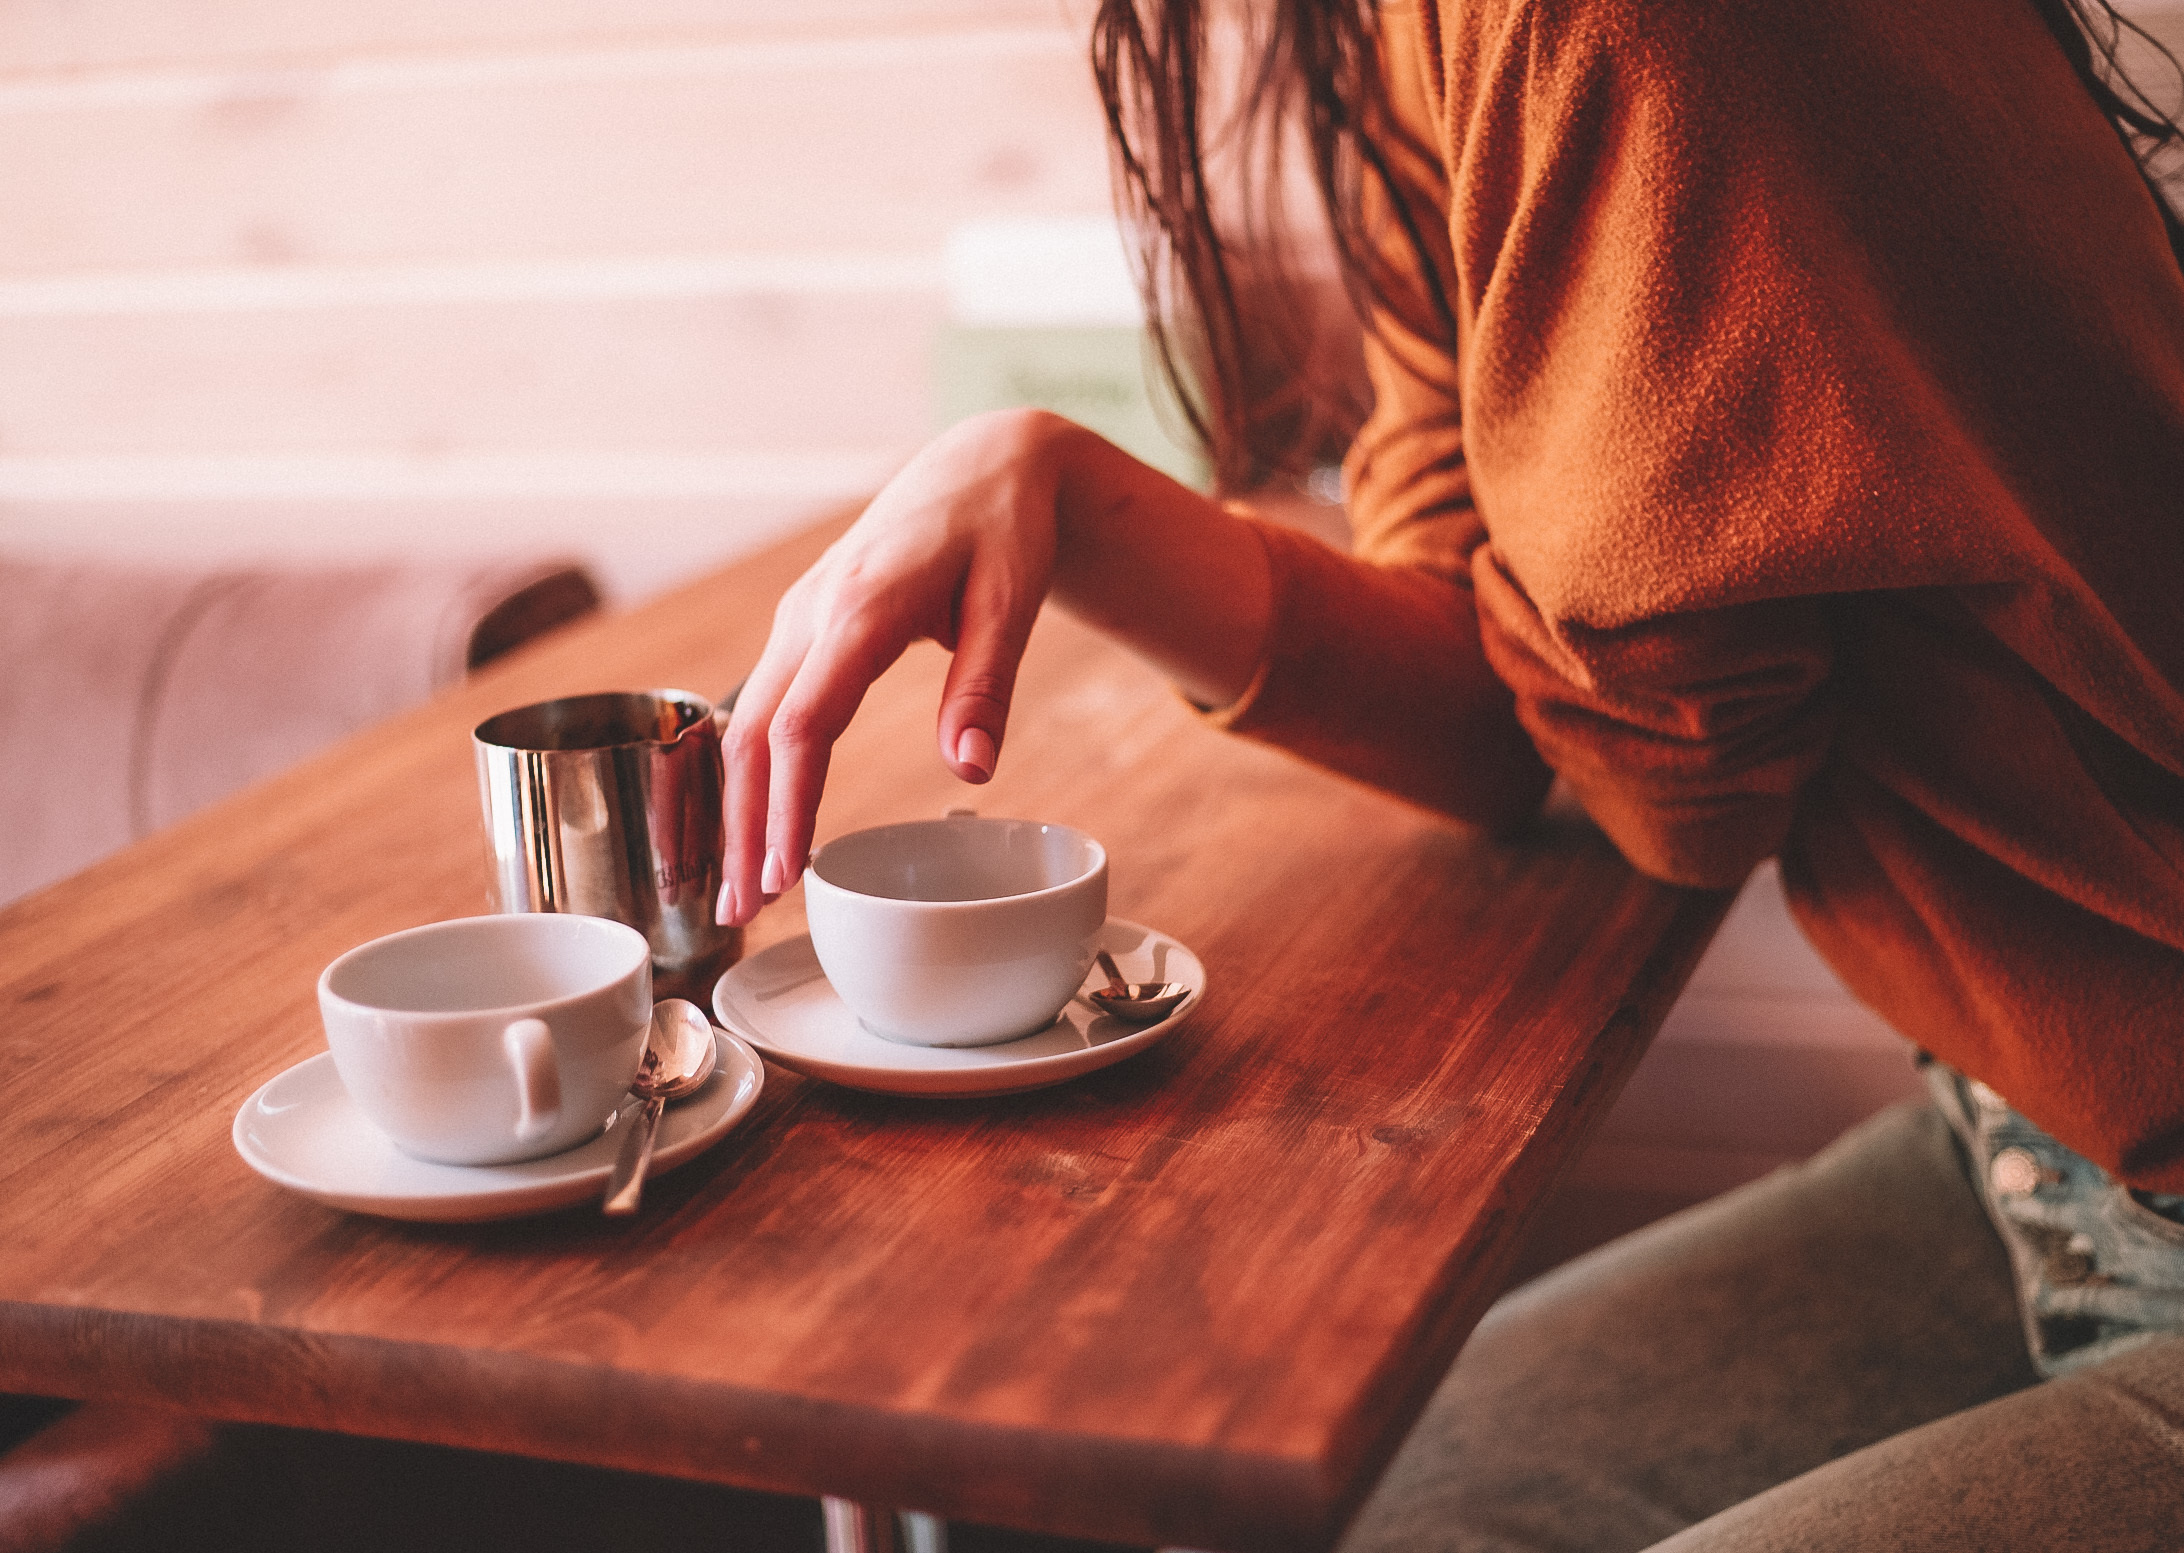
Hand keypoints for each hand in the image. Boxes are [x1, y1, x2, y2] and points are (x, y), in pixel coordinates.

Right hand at [716, 408, 1274, 927]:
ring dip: (736, 810)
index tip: (787, 873)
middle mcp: (811, 612)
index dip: (789, 803)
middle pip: (755, 736)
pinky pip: (761, 709)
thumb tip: (970, 774)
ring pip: (744, 725)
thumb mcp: (1013, 601)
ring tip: (739, 892)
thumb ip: (985, 688)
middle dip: (743, 829)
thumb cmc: (1004, 527)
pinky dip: (752, 774)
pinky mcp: (803, 629)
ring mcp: (798, 619)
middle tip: (742, 912)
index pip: (805, 722)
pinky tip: (755, 826)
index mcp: (861, 606)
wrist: (982, 465)